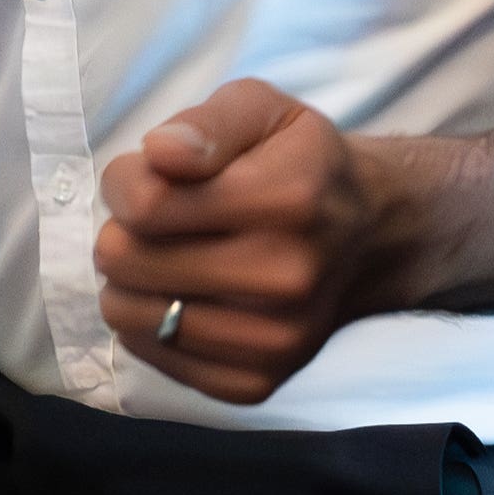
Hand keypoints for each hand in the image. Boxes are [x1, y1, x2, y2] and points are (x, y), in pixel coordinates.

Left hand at [93, 80, 429, 405]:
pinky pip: (156, 358)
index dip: (125, 184)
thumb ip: (207, 123)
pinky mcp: (258, 383)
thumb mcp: (263, 111)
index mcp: (287, 199)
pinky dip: (149, 327)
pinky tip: (178, 297)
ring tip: (162, 259)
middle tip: (153, 223)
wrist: (371, 237)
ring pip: (133, 317)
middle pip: (130, 264)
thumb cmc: (300, 164)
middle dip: (122, 234)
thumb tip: (159, 153)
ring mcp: (275, 339)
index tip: (142, 176)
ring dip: (129, 284)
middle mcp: (287, 277)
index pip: (146, 206)